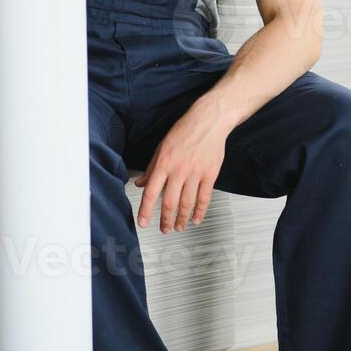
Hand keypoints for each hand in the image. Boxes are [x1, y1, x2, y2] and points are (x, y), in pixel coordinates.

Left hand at [134, 94, 228, 232]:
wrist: (209, 121)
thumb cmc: (185, 130)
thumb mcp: (162, 147)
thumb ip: (151, 168)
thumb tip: (140, 183)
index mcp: (164, 163)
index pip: (150, 192)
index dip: (145, 210)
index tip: (143, 222)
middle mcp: (178, 170)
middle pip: (169, 202)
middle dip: (165, 220)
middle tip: (164, 229)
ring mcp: (195, 174)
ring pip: (187, 203)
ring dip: (182, 219)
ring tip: (178, 227)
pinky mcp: (210, 175)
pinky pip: (204, 198)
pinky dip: (200, 211)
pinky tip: (196, 219)